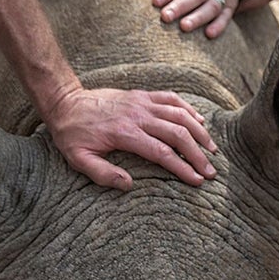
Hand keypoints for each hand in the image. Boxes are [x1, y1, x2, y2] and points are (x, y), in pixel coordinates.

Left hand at [41, 85, 215, 188]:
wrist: (65, 102)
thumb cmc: (72, 134)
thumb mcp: (79, 159)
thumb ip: (103, 174)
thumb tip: (129, 184)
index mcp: (125, 133)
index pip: (162, 153)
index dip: (183, 167)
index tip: (198, 180)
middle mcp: (138, 116)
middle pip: (177, 134)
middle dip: (198, 154)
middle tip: (211, 171)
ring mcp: (141, 102)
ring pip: (179, 114)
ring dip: (199, 131)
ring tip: (212, 149)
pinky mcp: (142, 95)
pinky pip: (171, 98)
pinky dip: (188, 109)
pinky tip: (199, 121)